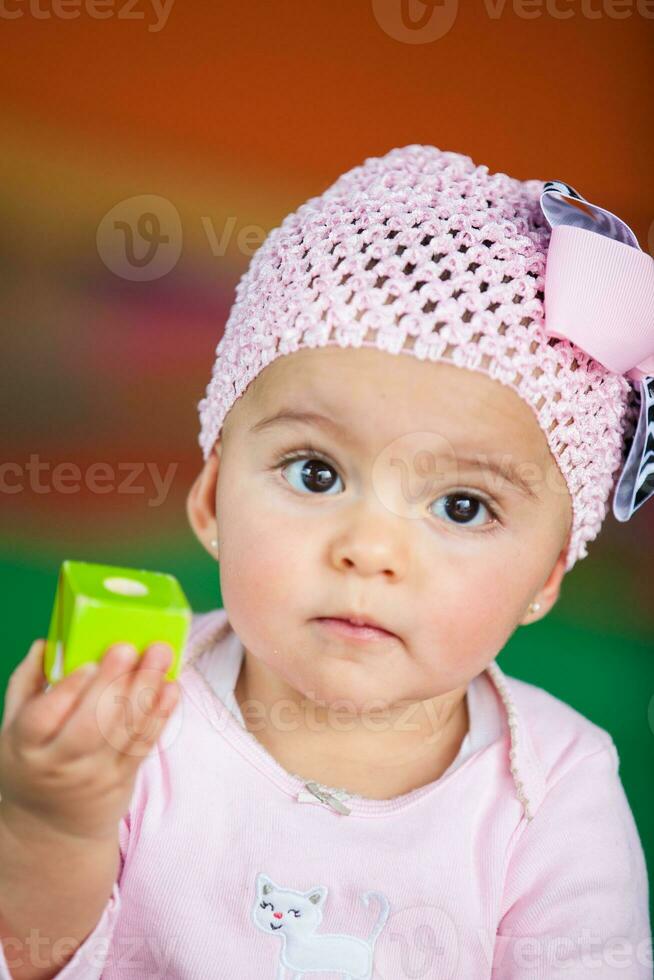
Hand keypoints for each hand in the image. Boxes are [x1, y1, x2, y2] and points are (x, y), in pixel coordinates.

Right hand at [0, 639, 179, 841]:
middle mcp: (60, 763)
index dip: (67, 691)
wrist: (52, 827)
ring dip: (145, 690)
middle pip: (89, 725)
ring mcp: (95, 774)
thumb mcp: (12, 728)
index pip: (43, 719)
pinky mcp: (123, 779)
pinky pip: (143, 744)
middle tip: (129, 648)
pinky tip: (170, 687)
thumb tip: (48, 642)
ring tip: (160, 653)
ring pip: (122, 732)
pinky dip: (160, 715)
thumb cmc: (33, 761)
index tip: (89, 662)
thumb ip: (27, 683)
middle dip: (112, 684)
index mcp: (26, 747)